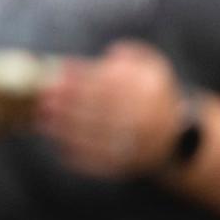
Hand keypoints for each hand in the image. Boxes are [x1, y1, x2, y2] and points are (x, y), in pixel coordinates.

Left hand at [36, 40, 185, 176]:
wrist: (179, 139)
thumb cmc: (154, 96)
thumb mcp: (154, 69)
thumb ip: (135, 54)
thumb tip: (112, 53)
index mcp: (150, 94)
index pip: (109, 83)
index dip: (80, 76)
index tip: (57, 71)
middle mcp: (146, 120)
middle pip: (98, 110)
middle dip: (67, 102)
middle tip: (43, 96)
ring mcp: (137, 145)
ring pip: (96, 137)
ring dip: (64, 128)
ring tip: (40, 119)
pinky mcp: (129, 166)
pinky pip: (100, 161)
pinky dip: (76, 154)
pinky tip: (57, 144)